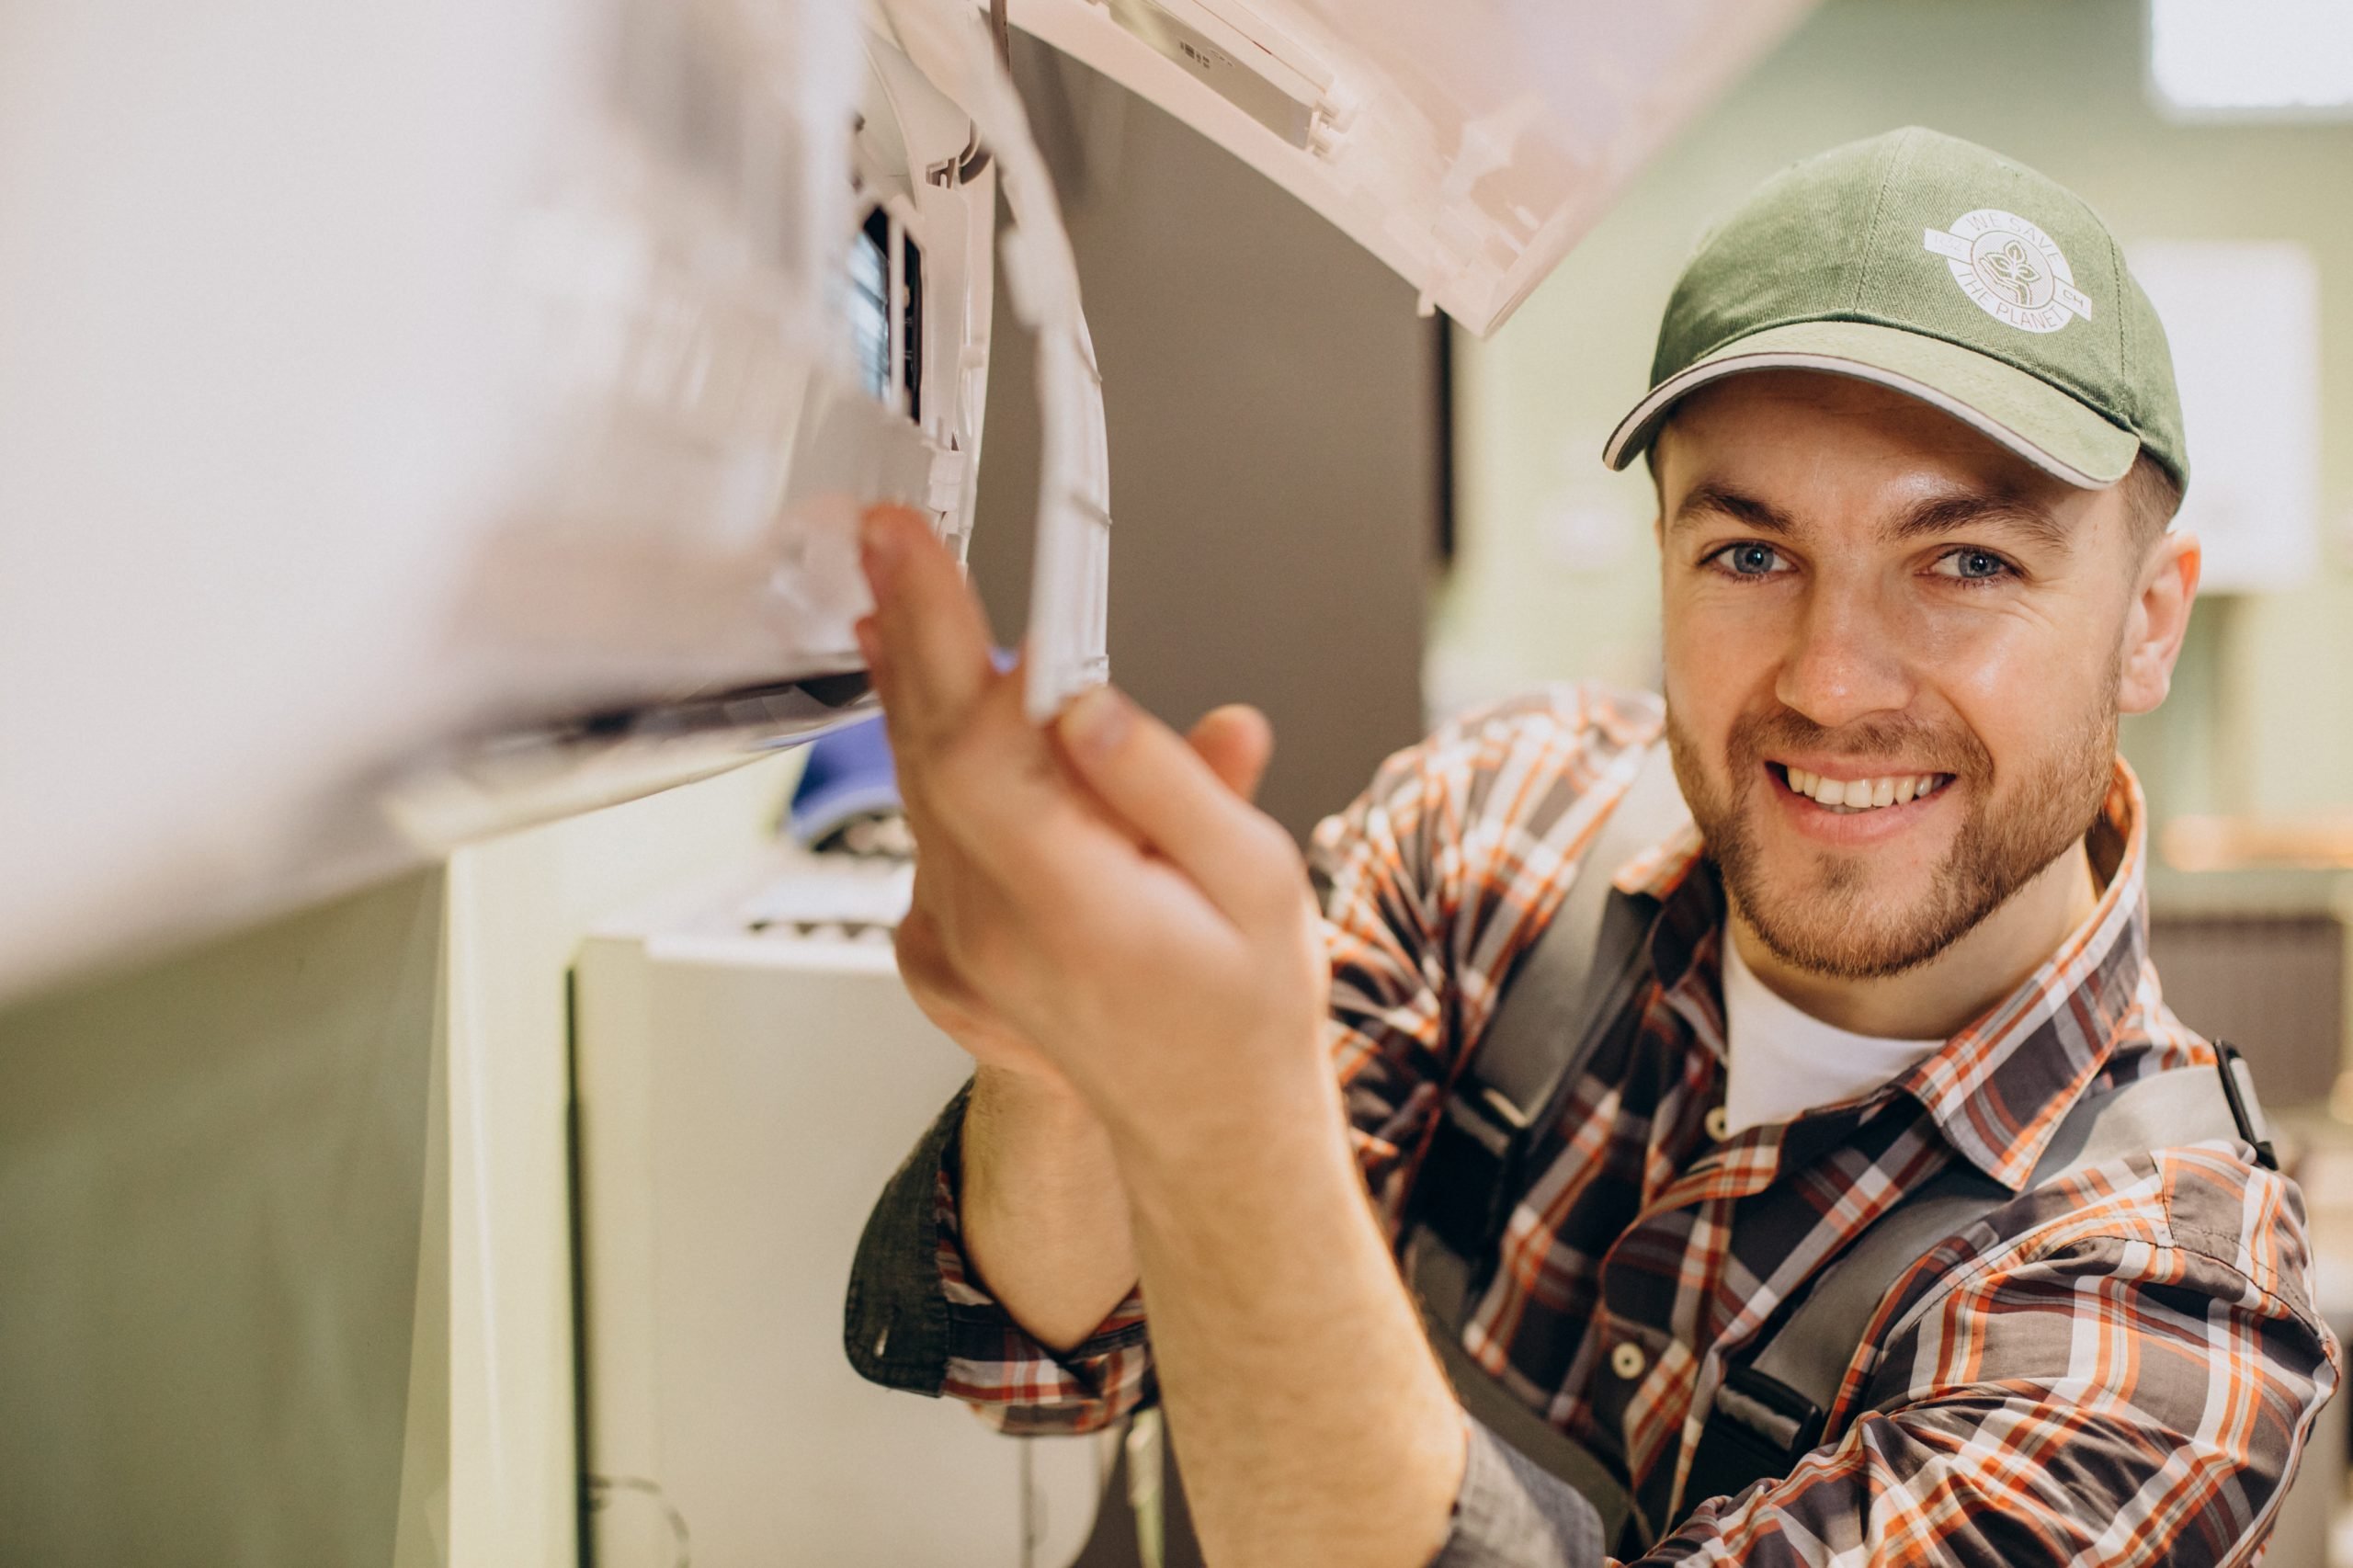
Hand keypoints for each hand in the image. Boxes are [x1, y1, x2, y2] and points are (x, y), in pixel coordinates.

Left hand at [854, 504, 1330, 1161]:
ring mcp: (960, 938)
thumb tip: (1085, 703)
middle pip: (927, 750)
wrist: (1209, 1121)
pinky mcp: (950, 941)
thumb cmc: (1244, 1004)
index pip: (976, 746)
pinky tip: (935, 704)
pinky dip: (929, 752)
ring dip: (911, 684)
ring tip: (901, 593)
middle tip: (889, 539)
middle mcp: (994, 924)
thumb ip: (1169, 783)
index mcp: (1074, 904)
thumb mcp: (1255, 881)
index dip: (938, 636)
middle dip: (909, 629)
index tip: (915, 551)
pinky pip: (927, 827)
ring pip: (918, 784)